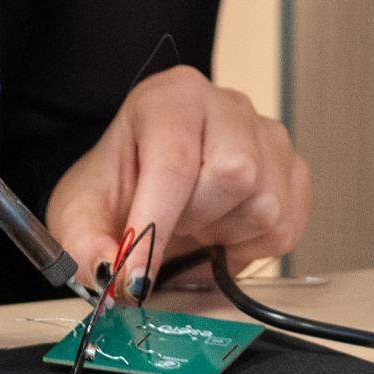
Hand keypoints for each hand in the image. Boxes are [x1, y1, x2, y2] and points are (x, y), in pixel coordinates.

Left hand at [44, 66, 311, 293]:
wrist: (146, 185)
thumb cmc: (118, 189)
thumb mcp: (80, 213)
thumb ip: (84, 244)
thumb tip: (110, 271)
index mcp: (170, 97)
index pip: (173, 160)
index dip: (155, 226)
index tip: (135, 275)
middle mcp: (227, 106)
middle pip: (233, 174)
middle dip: (195, 221)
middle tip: (170, 228)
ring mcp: (268, 136)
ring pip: (265, 205)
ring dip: (223, 236)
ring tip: (194, 226)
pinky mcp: (293, 171)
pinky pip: (286, 228)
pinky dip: (252, 249)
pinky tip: (222, 234)